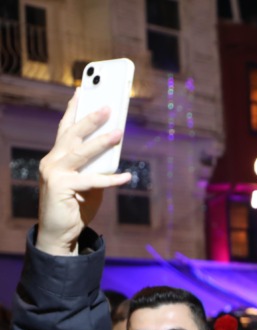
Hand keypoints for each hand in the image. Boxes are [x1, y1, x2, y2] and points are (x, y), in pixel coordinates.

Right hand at [36, 90, 131, 255]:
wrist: (60, 234)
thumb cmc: (75, 206)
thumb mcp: (88, 182)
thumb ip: (96, 166)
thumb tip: (115, 151)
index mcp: (56, 157)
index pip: (65, 128)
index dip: (73, 109)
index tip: (82, 90)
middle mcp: (52, 161)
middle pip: (72, 134)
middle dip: (90, 118)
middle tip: (108, 105)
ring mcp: (53, 173)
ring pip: (81, 153)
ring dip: (101, 142)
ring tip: (119, 132)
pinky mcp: (60, 187)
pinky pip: (91, 180)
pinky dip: (110, 179)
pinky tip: (126, 176)